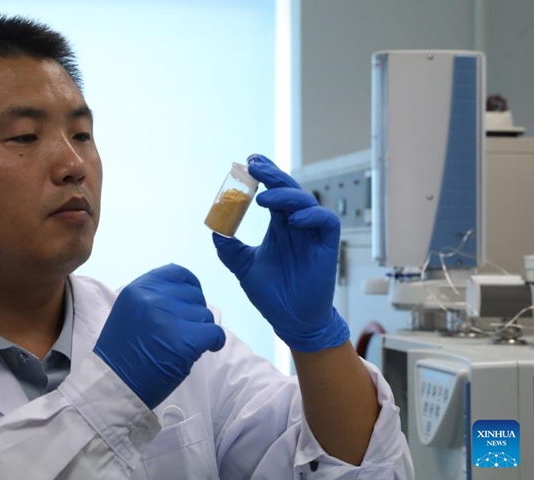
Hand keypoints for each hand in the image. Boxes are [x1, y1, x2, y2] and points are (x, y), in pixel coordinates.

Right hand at [94, 264, 225, 408]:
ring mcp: (170, 318)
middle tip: (183, 332)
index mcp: (139, 288)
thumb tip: (185, 294)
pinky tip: (204, 350)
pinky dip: (214, 342)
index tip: (188, 303)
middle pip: (194, 295)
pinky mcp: (186, 340)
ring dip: (201, 329)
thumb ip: (153, 297)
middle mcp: (154, 297)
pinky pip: (215, 333)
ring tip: (184, 345)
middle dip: (194, 313)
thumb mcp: (130, 311)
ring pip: (206, 314)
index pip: (178, 273)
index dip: (189, 288)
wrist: (114, 385)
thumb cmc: (122, 352)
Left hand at [212, 154, 348, 352]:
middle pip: (288, 190)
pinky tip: (293, 219)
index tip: (247, 163)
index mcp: (279, 225)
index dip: (264, 176)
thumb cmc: (271, 293)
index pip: (273, 192)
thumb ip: (230, 248)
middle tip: (255, 166)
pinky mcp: (327, 246)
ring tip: (266, 199)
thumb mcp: (243, 267)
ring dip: (286, 196)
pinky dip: (311, 216)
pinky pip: (326, 221)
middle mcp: (297, 225)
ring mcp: (313, 234)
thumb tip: (215, 230)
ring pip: (306, 202)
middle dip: (272, 176)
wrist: (289, 320)